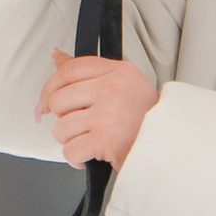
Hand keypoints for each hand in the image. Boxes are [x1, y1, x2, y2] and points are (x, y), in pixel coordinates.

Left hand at [38, 48, 158, 172]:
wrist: (170, 145)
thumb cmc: (146, 118)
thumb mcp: (122, 83)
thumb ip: (87, 71)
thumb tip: (57, 56)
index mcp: (117, 71)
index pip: (69, 70)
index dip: (49, 88)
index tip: (44, 103)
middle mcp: (111, 89)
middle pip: (59, 100)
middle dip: (63, 119)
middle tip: (81, 125)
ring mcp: (108, 114)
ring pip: (61, 128)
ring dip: (71, 140)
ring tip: (90, 140)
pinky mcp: (105, 140)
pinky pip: (70, 150)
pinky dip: (76, 159)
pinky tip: (90, 155)